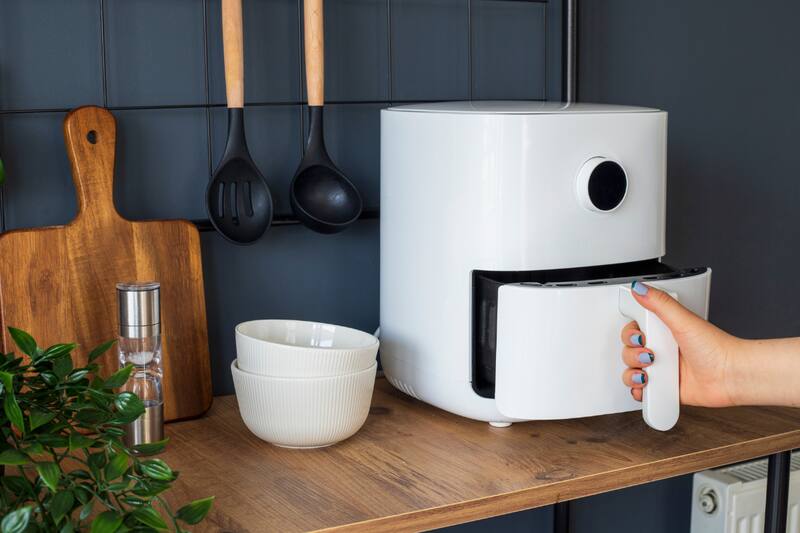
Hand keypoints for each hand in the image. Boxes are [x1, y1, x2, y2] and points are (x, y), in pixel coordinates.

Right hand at [621, 281, 739, 406]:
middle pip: (628, 350)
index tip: (640, 336)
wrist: (731, 376)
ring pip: (631, 370)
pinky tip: (648, 385)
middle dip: (632, 354)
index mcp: (664, 330)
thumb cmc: (716, 348)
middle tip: (649, 354)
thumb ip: (660, 303)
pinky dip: (639, 390)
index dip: (630, 334)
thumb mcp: (684, 320)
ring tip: (649, 372)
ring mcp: (662, 369)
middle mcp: (661, 349)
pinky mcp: (665, 388)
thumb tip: (639, 287)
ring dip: (633, 373)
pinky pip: (641, 390)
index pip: (634, 330)